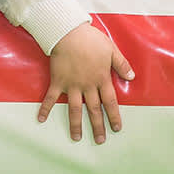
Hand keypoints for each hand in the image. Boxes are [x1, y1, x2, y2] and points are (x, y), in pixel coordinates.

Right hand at [38, 22, 133, 143]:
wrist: (68, 33)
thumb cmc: (91, 40)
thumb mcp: (111, 50)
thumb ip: (121, 64)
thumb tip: (132, 77)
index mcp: (101, 79)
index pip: (110, 102)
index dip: (113, 116)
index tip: (116, 128)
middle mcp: (87, 86)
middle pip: (93, 110)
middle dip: (97, 126)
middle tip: (100, 140)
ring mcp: (71, 85)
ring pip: (74, 109)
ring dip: (75, 124)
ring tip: (76, 138)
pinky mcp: (58, 81)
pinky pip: (51, 98)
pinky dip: (45, 108)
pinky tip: (41, 119)